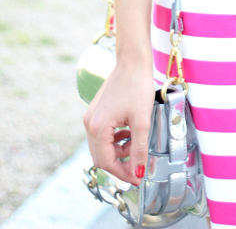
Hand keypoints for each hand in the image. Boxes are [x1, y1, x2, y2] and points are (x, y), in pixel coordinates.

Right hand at [83, 58, 154, 184]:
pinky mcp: (96, 112)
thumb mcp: (142, 120)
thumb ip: (139, 148)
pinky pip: (103, 134)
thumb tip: (139, 171)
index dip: (123, 173)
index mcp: (98, 127)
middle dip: (120, 164)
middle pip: (101, 156)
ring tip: (136, 146)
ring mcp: (91, 117)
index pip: (107, 162)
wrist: (132, 60)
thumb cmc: (137, 85)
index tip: (138, 177)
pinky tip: (129, 134)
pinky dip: (115, 140)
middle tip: (138, 167)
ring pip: (102, 146)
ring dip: (118, 151)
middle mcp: (89, 124)